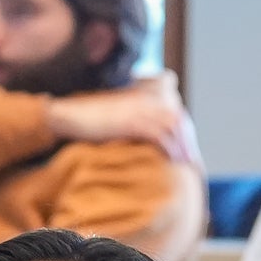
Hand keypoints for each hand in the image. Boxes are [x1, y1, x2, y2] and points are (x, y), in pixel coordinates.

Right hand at [46, 77, 198, 164]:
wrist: (67, 115)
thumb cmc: (89, 120)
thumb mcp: (117, 115)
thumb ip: (135, 121)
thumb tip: (149, 139)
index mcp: (143, 96)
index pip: (174, 112)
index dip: (185, 132)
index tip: (189, 151)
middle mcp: (144, 99)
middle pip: (177, 119)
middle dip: (188, 141)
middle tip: (194, 162)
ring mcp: (137, 109)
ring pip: (172, 126)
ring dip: (183, 146)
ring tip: (188, 164)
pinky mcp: (130, 121)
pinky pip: (157, 134)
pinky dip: (169, 147)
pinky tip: (173, 160)